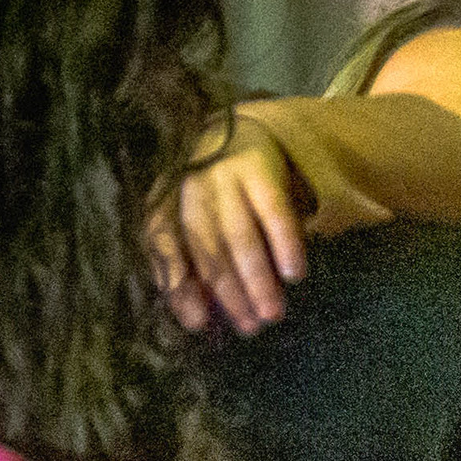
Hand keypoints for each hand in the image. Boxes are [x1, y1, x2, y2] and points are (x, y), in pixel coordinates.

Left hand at [153, 109, 316, 334]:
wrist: (242, 133)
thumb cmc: (216, 196)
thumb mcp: (197, 221)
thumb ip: (194, 263)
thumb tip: (199, 319)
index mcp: (167, 203)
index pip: (165, 250)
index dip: (180, 287)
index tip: (199, 324)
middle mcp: (190, 188)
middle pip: (208, 248)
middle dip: (229, 292)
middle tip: (251, 327)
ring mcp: (224, 175)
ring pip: (239, 234)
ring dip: (256, 277)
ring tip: (273, 311)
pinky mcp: (259, 167)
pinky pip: (273, 211)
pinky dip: (284, 243)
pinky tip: (294, 273)